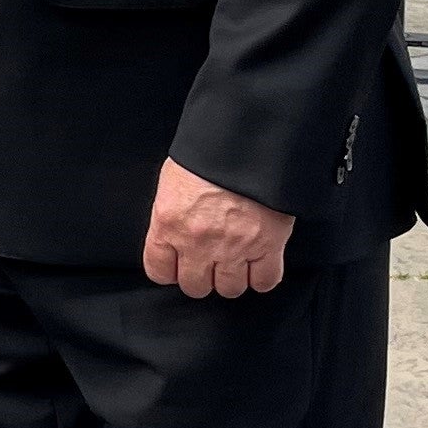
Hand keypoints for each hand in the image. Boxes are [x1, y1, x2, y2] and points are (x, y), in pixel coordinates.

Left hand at [142, 158, 293, 299]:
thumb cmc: (208, 152)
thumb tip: (175, 232)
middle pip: (195, 286)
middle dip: (203, 275)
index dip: (171, 270)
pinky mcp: (268, 245)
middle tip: (211, 259)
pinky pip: (265, 281)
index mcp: (168, 223)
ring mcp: (233, 247)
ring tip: (237, 259)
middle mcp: (197, 242)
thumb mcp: (174, 179)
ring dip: (233, 277)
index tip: (179, 263)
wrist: (247, 138)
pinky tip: (260, 263)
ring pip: (229, 289)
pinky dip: (263, 276)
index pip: (158, 271)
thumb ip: (172, 213)